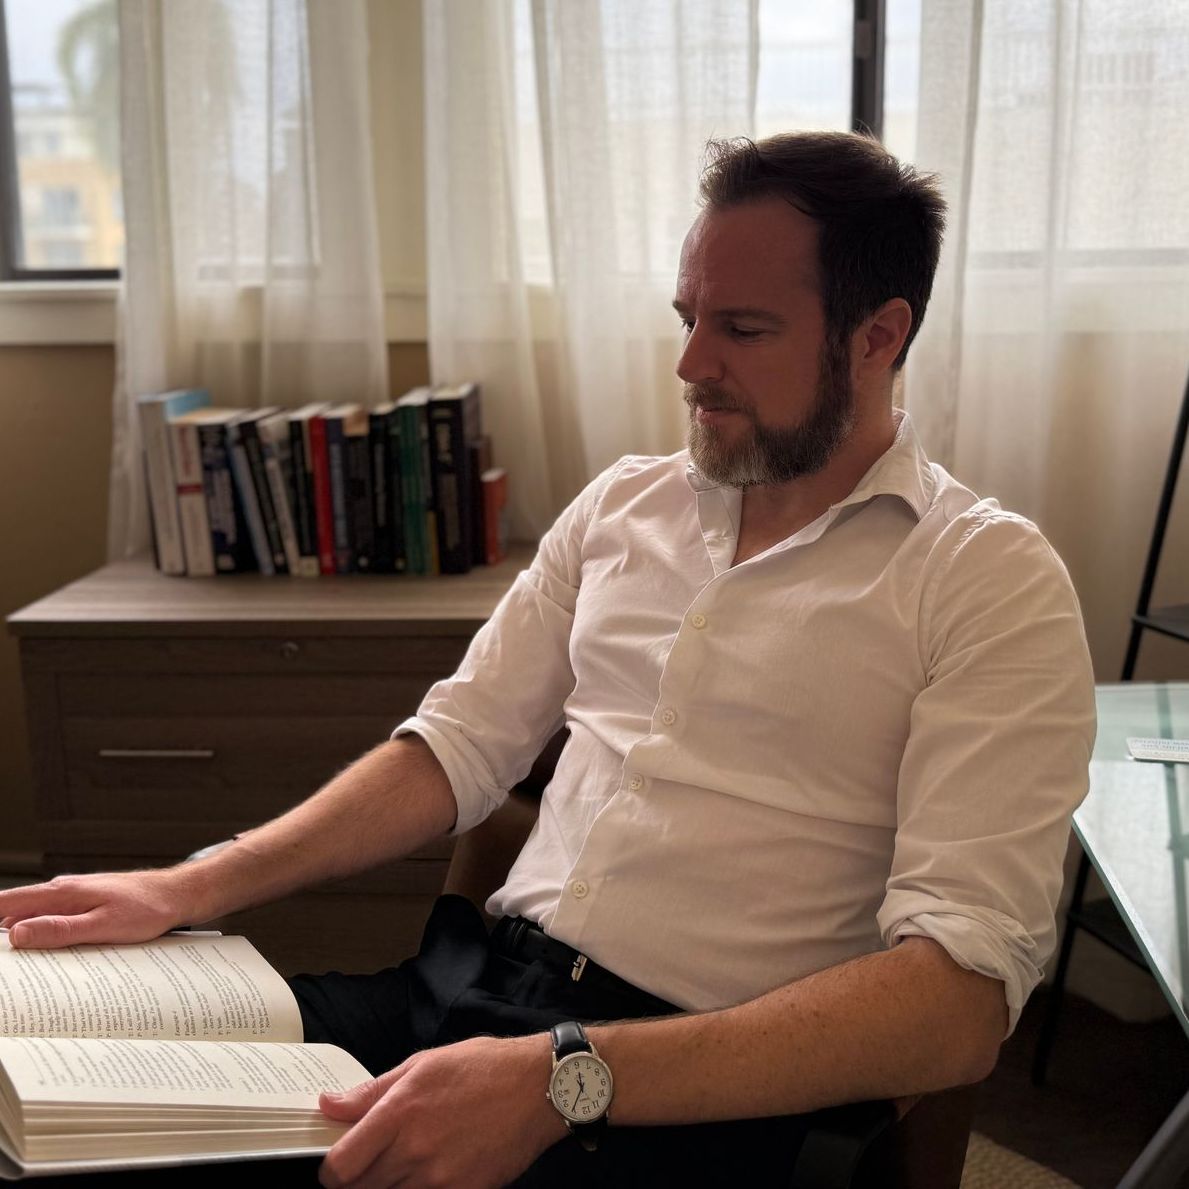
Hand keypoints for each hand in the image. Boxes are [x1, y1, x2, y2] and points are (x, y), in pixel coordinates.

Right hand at [0, 869, 191, 948]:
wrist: (177, 895)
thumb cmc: (147, 909)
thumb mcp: (102, 925)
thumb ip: (60, 929)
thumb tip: (17, 934)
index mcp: (62, 893)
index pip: (6, 903)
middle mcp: (63, 891)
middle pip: (15, 914)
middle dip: (6, 939)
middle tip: (10, 967)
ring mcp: (73, 898)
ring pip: (35, 919)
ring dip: (26, 940)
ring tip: (27, 968)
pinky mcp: (85, 906)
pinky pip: (55, 922)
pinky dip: (47, 937)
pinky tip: (53, 956)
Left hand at [318, 1034, 566, 1188]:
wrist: (538, 1087)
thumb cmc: (482, 1067)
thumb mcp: (424, 1063)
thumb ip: (372, 1090)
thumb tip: (328, 1105)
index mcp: (400, 1111)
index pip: (342, 1166)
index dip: (332, 1170)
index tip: (338, 1163)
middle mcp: (415, 1149)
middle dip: (359, 1179)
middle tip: (375, 1160)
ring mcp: (440, 1178)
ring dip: (390, 1186)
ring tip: (408, 1162)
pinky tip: (434, 1172)